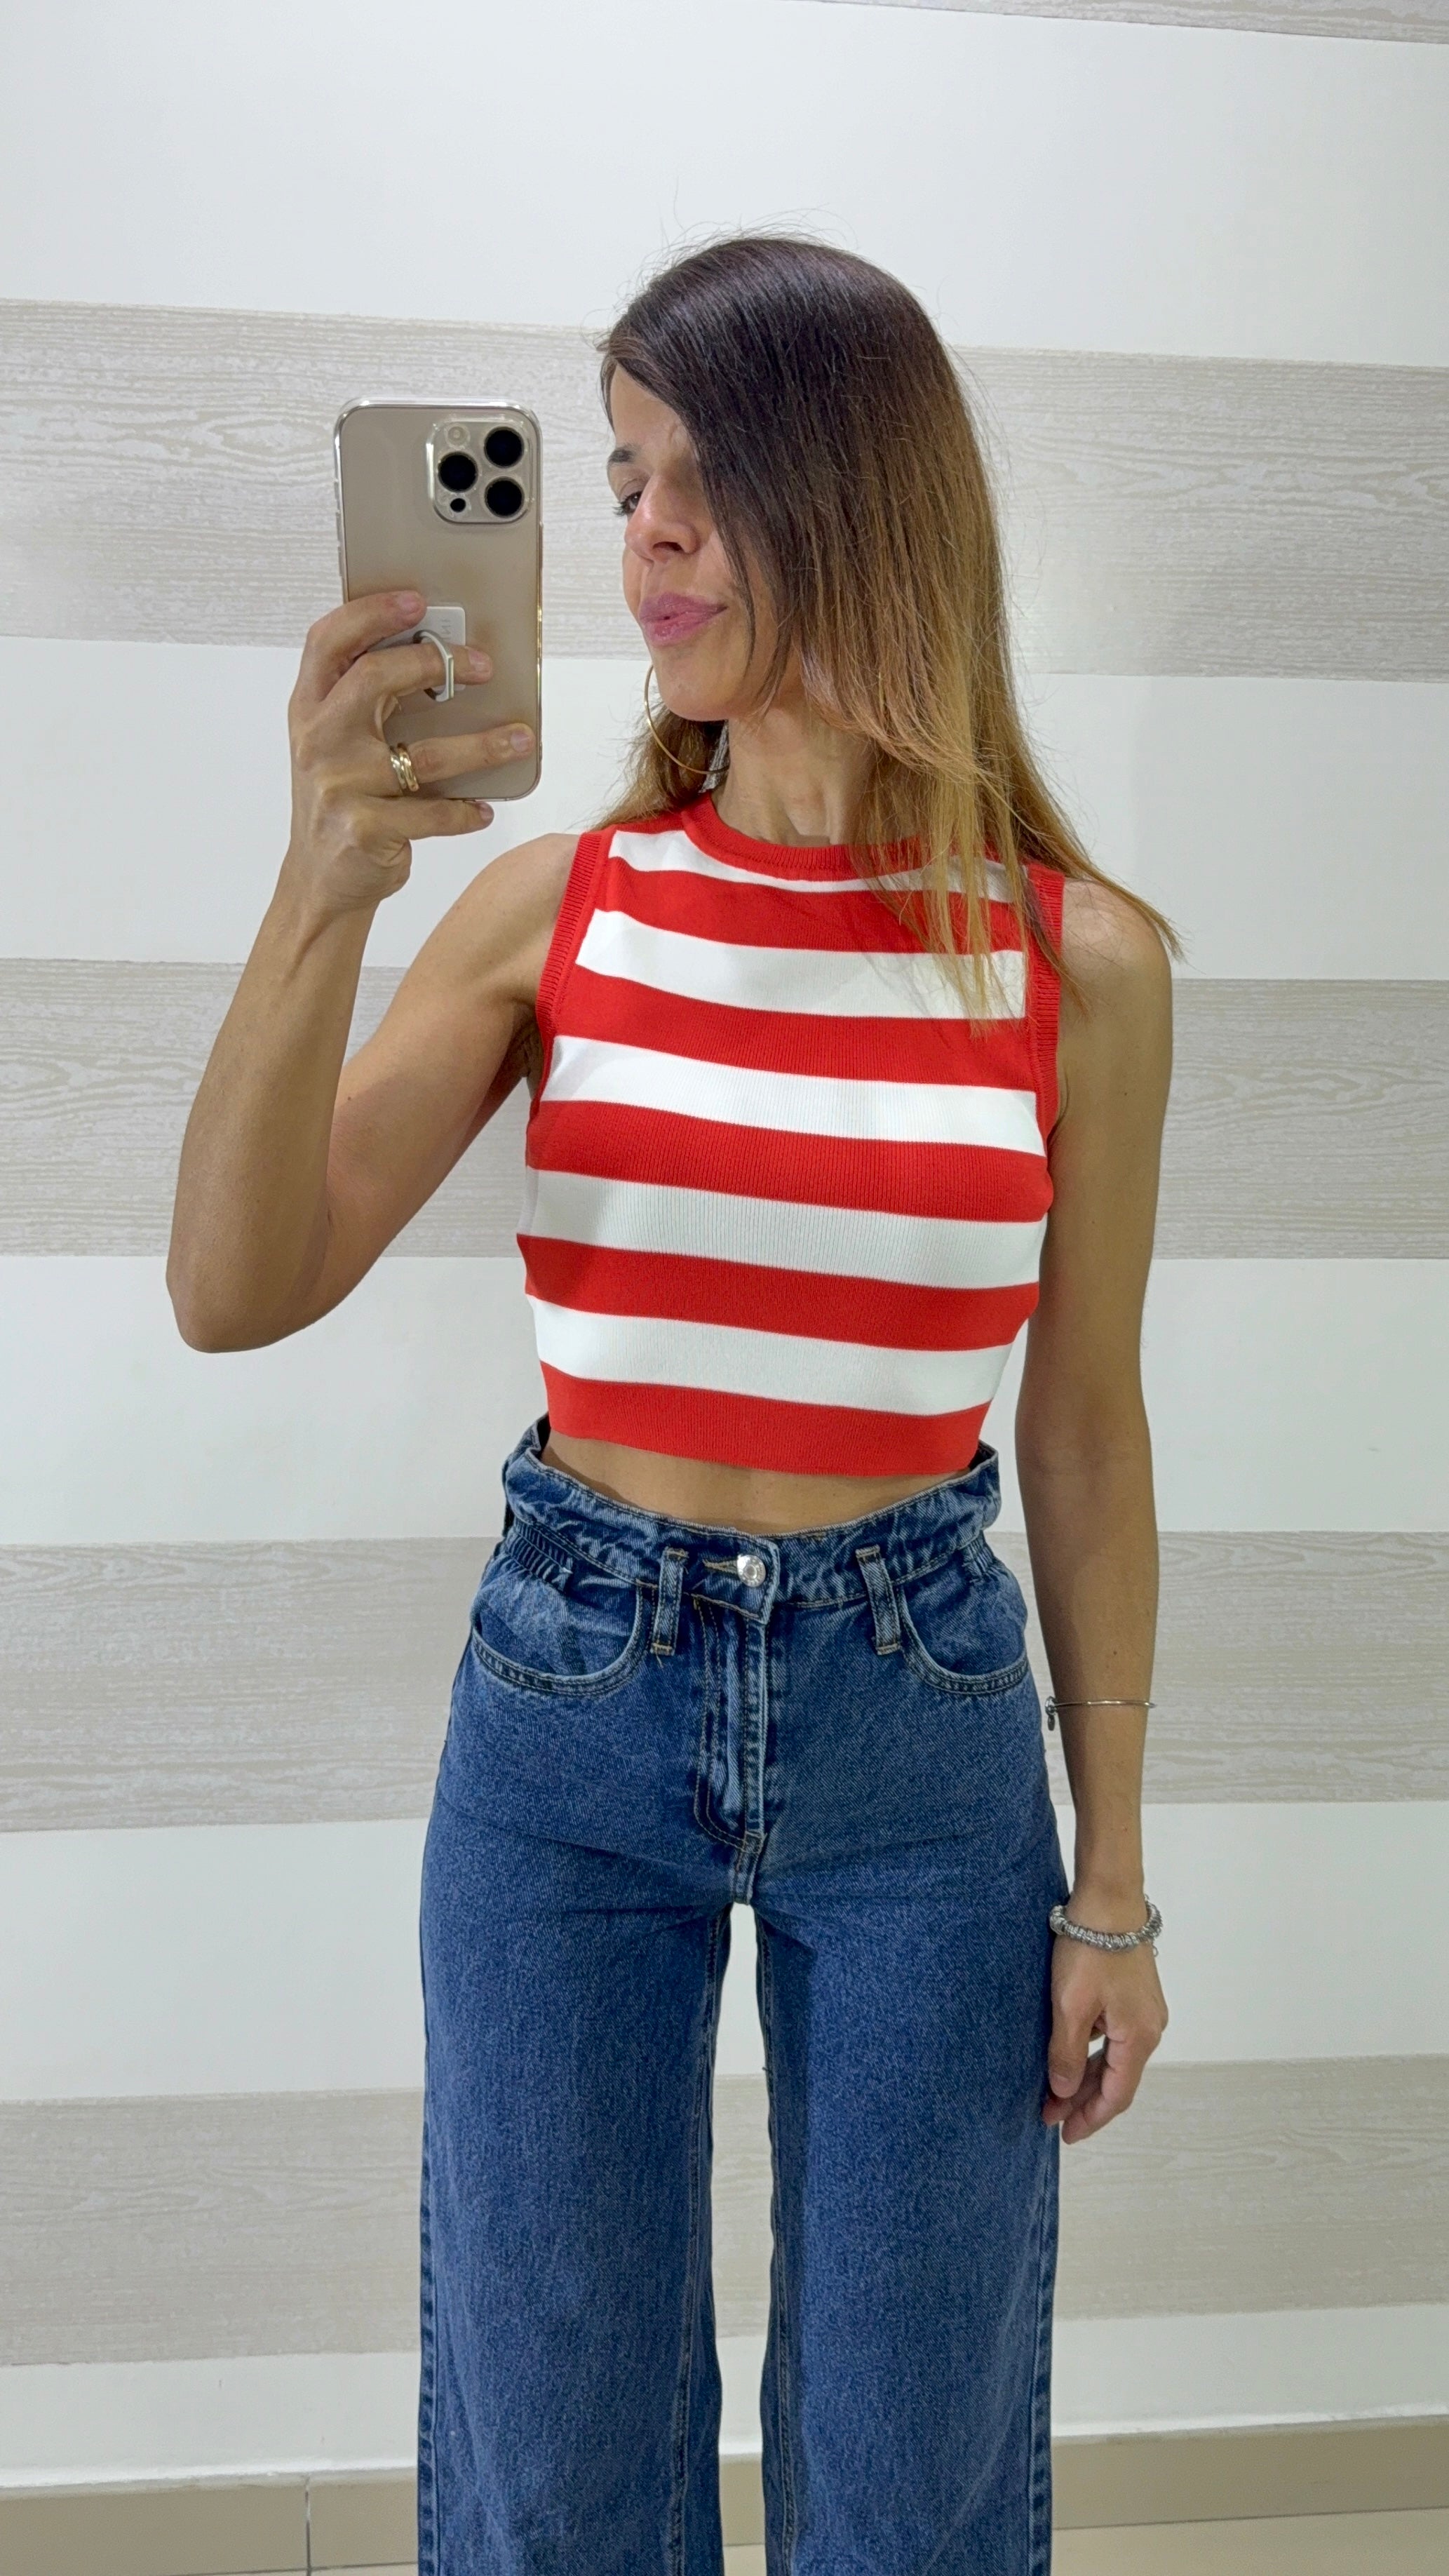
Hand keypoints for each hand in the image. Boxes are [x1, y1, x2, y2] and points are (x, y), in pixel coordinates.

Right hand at [281, 591, 535, 917]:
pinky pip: (432, 814)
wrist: (319, 881)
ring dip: (481, 745)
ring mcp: (339, 786)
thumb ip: (366, 699)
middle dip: (436, 663)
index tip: (418, 602)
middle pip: (374, 679)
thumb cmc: (340, 799)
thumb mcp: (336, 742)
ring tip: (519, 739)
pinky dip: (465, 811)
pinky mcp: (365, 829)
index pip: (329, 640)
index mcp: (309, 708)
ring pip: (423, 754)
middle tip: (483, 666)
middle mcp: (319, 740)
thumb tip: (443, 656)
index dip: (371, 613)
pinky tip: (483, 808)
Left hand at [1042, 1903, 1167, 2144]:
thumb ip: (1067, 2054)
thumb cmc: (1090, 1950)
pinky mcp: (1134, 1995)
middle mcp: (1149, 2028)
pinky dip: (1091, 2051)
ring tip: (1052, 2090)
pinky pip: (1114, 2036)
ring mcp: (1144, 2011)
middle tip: (1048, 2115)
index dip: (1090, 2118)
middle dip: (1082, 2100)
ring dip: (1085, 2076)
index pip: (1117, 2095)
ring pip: (1113, 2057)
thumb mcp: (1070, 2006)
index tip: (1064, 2134)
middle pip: (1116, 2079)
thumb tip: (1065, 2093)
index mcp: (1139, 2037)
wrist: (1109, 1900)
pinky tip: (1068, 2053)